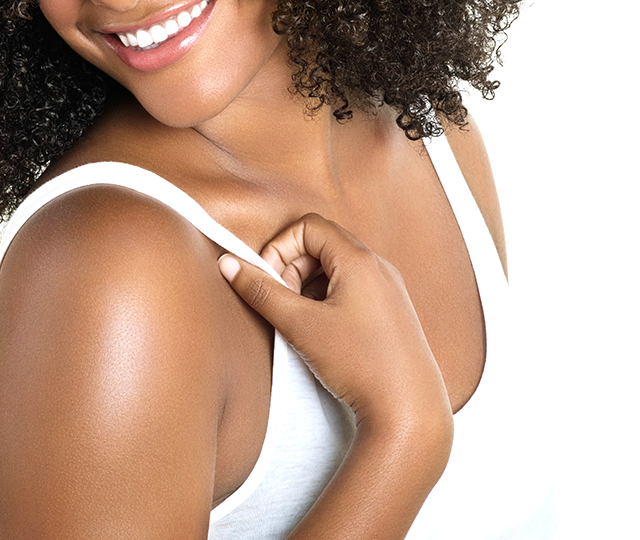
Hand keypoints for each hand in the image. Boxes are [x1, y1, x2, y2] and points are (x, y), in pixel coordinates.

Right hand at [218, 213, 451, 443]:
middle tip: (282, 303)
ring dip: (308, 285)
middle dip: (292, 267)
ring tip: (301, 321)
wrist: (409, 413)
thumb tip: (229, 264)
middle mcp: (379, 267)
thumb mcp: (301, 326)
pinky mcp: (392, 312)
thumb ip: (262, 291)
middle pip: (321, 244)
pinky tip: (323, 333)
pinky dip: (328, 300)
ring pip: (336, 268)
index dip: (281, 248)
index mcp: (359, 260)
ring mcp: (389, 289)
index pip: (308, 226)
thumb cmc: (361, 365)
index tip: (270, 281)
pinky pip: (352, 288)